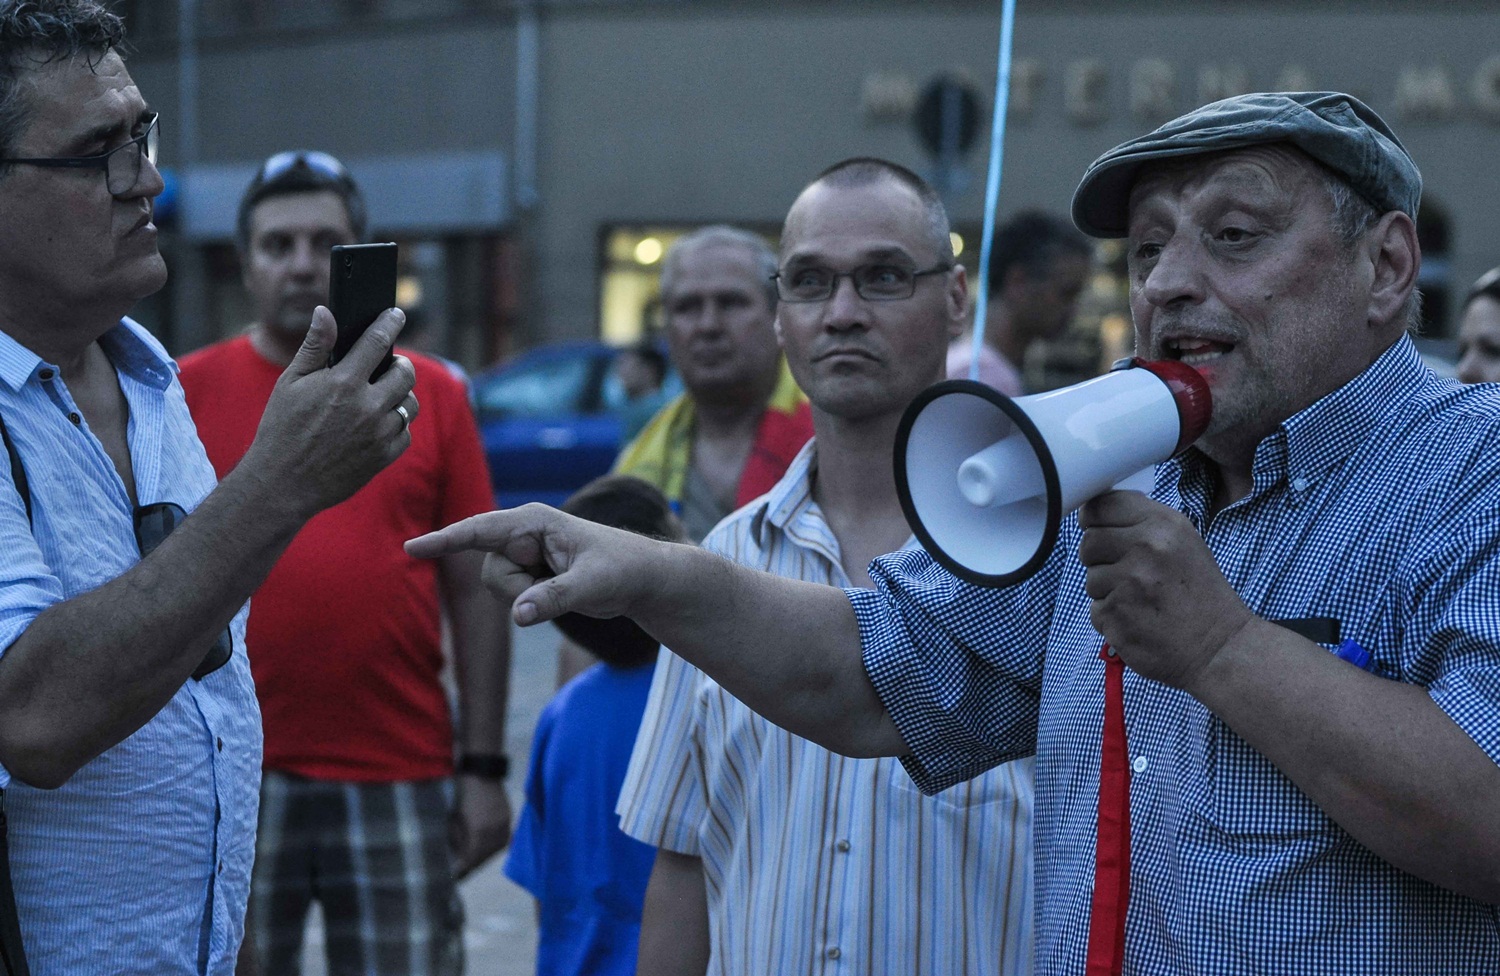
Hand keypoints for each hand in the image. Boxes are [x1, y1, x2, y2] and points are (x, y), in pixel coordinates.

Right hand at [243, 306, 417, 518]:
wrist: (283, 483)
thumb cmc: (282, 429)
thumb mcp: (290, 383)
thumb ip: (315, 347)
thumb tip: (325, 312)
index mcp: (343, 383)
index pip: (378, 342)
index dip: (390, 323)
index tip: (397, 314)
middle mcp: (367, 407)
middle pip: (405, 373)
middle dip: (399, 364)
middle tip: (388, 365)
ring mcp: (379, 434)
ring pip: (411, 404)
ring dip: (401, 395)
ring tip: (383, 395)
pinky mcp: (384, 456)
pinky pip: (406, 433)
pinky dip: (396, 425)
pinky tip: (378, 423)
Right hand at [406, 505, 664, 625]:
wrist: (640, 578)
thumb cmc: (622, 569)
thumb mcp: (592, 585)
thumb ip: (554, 597)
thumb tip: (518, 615)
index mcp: (534, 521)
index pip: (479, 530)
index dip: (444, 540)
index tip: (411, 548)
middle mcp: (522, 533)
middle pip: (490, 571)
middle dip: (517, 589)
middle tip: (561, 583)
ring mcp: (523, 553)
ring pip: (497, 587)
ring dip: (525, 596)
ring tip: (564, 585)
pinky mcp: (526, 572)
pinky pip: (510, 596)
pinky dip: (530, 602)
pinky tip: (561, 590)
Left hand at [449, 773, 511, 879]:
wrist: (481, 771)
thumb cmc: (461, 793)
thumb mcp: (454, 818)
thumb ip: (455, 840)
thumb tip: (454, 857)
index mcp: (479, 832)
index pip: (470, 860)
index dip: (461, 870)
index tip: (452, 878)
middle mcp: (495, 832)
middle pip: (482, 859)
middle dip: (471, 866)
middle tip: (459, 873)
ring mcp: (504, 826)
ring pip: (493, 851)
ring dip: (481, 858)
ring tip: (469, 862)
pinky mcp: (508, 820)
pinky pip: (501, 841)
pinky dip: (491, 847)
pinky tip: (482, 848)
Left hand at [1076, 490, 1252, 690]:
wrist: (1220, 647)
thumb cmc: (1200, 594)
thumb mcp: (1183, 542)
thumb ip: (1142, 522)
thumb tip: (1094, 510)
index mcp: (1162, 524)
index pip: (1100, 507)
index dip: (1093, 520)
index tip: (1098, 530)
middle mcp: (1145, 548)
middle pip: (1089, 542)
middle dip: (1100, 559)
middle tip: (1130, 574)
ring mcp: (1129, 583)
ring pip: (1090, 578)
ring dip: (1108, 591)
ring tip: (1143, 600)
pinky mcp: (1116, 615)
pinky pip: (1095, 609)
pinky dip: (1113, 618)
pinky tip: (1140, 620)